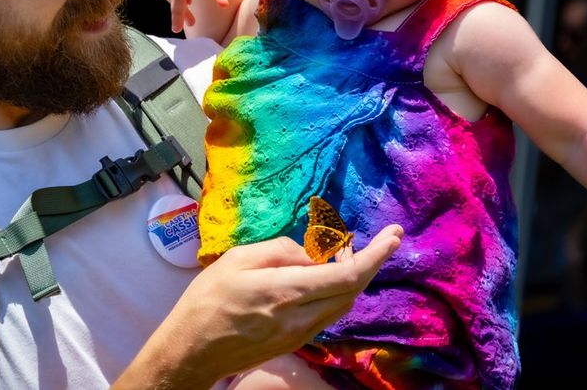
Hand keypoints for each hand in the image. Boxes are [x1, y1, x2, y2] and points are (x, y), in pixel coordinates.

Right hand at [113, 224, 403, 389]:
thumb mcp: (239, 259)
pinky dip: (331, 291)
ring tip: (334, 254)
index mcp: (288, 292)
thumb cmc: (208, 300)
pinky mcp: (294, 342)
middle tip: (357, 240)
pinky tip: (318, 277)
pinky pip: (325, 313)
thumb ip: (281, 251)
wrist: (192, 350)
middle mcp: (302, 317)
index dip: (377, 255)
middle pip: (352, 291)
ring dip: (348, 277)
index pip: (348, 276)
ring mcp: (300, 334)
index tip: (394, 235)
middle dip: (365, 263)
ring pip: (341, 303)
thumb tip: (312, 252)